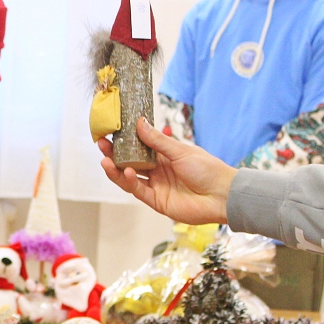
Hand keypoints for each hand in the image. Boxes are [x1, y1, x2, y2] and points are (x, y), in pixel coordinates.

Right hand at [98, 118, 237, 224]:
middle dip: (114, 154)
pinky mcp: (157, 201)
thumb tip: (139, 122)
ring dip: (117, 169)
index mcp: (164, 156)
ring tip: (106, 160)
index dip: (124, 140)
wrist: (221, 195)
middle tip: (102, 144)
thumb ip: (157, 140)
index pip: (139, 146)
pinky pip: (139, 190)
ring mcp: (156, 186)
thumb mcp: (180, 151)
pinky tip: (127, 171)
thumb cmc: (207, 169)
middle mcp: (158, 170)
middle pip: (130, 162)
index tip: (111, 131)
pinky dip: (130, 181)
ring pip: (130, 177)